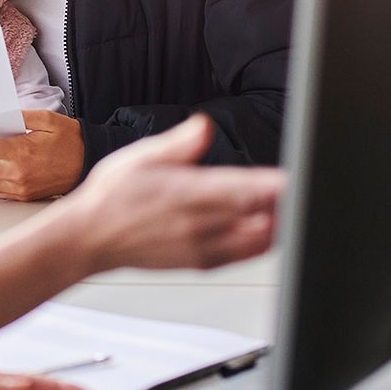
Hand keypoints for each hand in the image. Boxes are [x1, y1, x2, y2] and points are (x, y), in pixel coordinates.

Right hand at [68, 115, 283, 272]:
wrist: (90, 237)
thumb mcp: (140, 156)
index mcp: (187, 193)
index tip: (295, 176)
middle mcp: (199, 225)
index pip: (246, 190)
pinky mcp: (202, 264)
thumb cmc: (112, 196)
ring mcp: (203, 248)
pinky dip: (264, 242)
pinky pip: (245, 256)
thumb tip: (204, 126)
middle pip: (263, 217)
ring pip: (260, 240)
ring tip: (287, 205)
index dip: (278, 186)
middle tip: (301, 187)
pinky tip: (268, 227)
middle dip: (286, 203)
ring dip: (279, 224)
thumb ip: (178, 143)